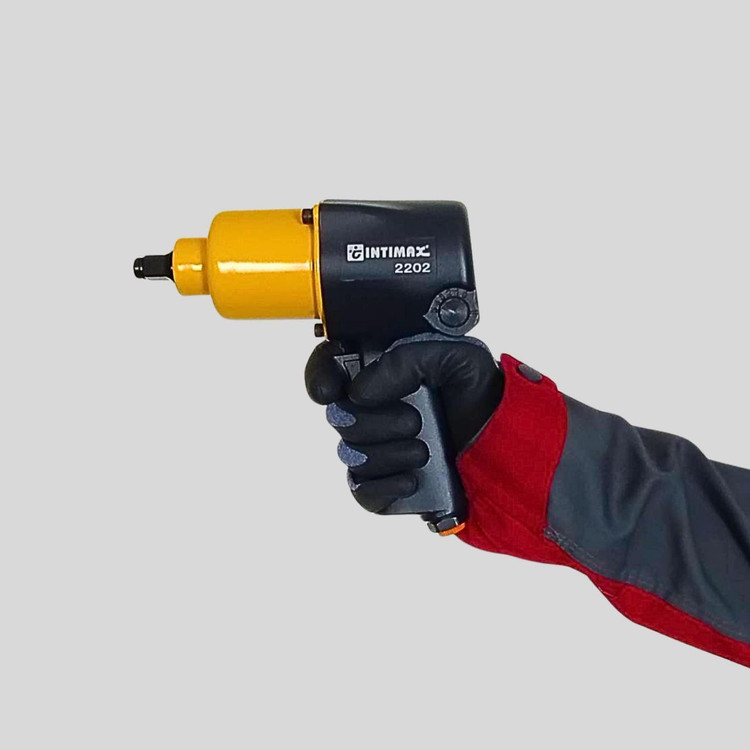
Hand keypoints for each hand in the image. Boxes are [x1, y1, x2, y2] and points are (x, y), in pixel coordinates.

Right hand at [305, 338, 503, 512]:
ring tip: (425, 450)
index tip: (330, 388)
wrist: (514, 452)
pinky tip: (414, 478)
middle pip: (339, 415)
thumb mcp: (459, 358)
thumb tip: (361, 389)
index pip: (332, 367)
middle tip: (415, 420)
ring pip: (350, 453)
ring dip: (388, 453)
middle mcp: (377, 408)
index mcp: (387, 372)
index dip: (321, 376)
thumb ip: (406, 358)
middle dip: (376, 420)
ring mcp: (379, 448)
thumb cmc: (486, 400)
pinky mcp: (386, 486)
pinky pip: (362, 491)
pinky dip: (386, 486)